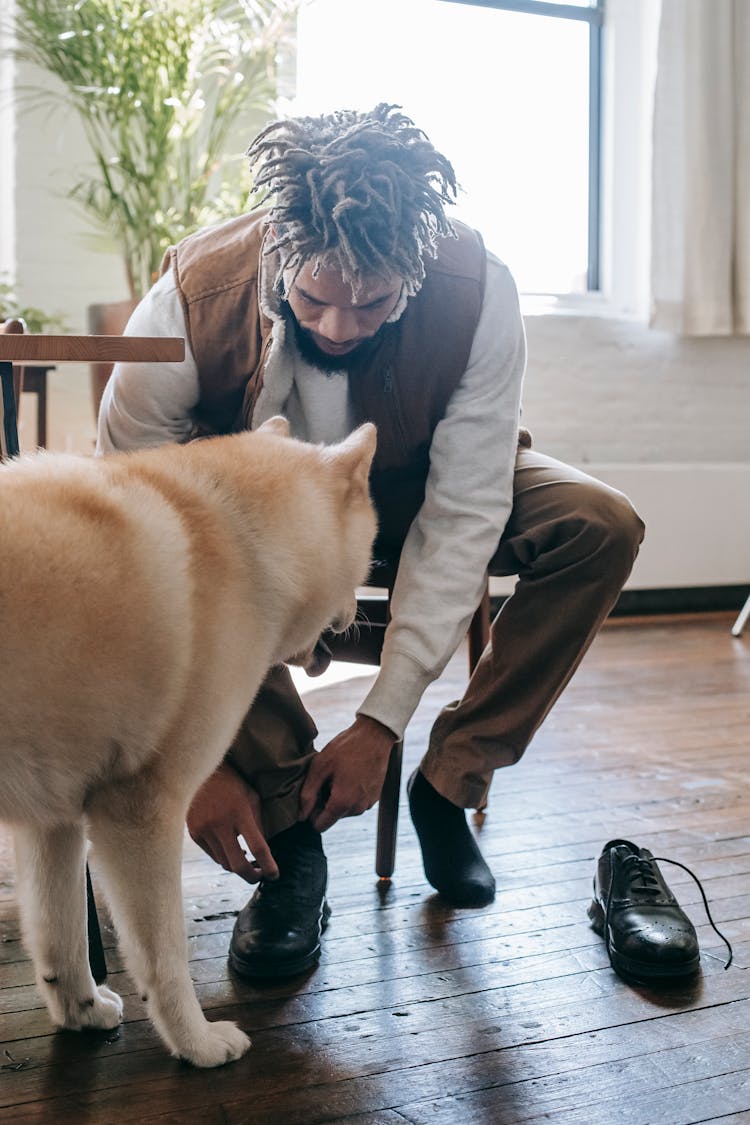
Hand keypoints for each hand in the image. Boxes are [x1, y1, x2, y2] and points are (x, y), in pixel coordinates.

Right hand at [187, 762, 278, 882]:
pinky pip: (213, 856)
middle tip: (261, 875)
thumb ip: (258, 824)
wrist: (200, 772)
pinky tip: (232, 850)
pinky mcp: (194, 834)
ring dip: (238, 866)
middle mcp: (220, 823)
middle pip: (238, 865)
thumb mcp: (251, 798)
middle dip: (252, 876)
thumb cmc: (232, 784)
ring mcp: (204, 830)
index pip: (258, 847)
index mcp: (239, 812)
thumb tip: (264, 852)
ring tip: (249, 861)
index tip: (274, 875)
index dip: (268, 865)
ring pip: (225, 863)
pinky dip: (225, 857)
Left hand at [299, 715, 396, 832]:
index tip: (313, 794)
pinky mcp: (375, 797)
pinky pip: (356, 803)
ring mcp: (368, 803)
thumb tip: (301, 816)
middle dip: (325, 803)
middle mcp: (357, 808)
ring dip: (338, 798)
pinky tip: (350, 775)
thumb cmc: (346, 748)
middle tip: (325, 779)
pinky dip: (351, 794)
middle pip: (332, 817)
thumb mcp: (320, 766)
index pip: (320, 826)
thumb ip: (308, 794)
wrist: (375, 735)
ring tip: (338, 775)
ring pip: (344, 811)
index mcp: (342, 803)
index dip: (311, 813)